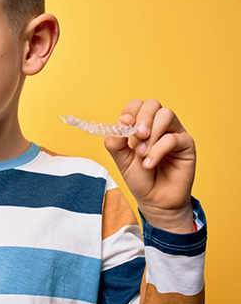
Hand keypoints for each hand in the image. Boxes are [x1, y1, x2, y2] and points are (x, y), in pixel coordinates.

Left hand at [104, 99, 195, 232]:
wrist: (154, 199)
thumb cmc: (139, 177)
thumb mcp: (121, 159)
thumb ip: (115, 142)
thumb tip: (118, 125)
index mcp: (141, 124)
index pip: (137, 105)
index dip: (130, 111)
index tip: (123, 125)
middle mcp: (158, 125)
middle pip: (152, 104)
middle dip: (142, 118)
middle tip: (136, 137)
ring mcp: (174, 132)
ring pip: (166, 115)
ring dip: (151, 134)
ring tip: (142, 154)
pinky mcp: (186, 144)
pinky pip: (173, 138)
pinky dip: (157, 150)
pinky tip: (149, 164)